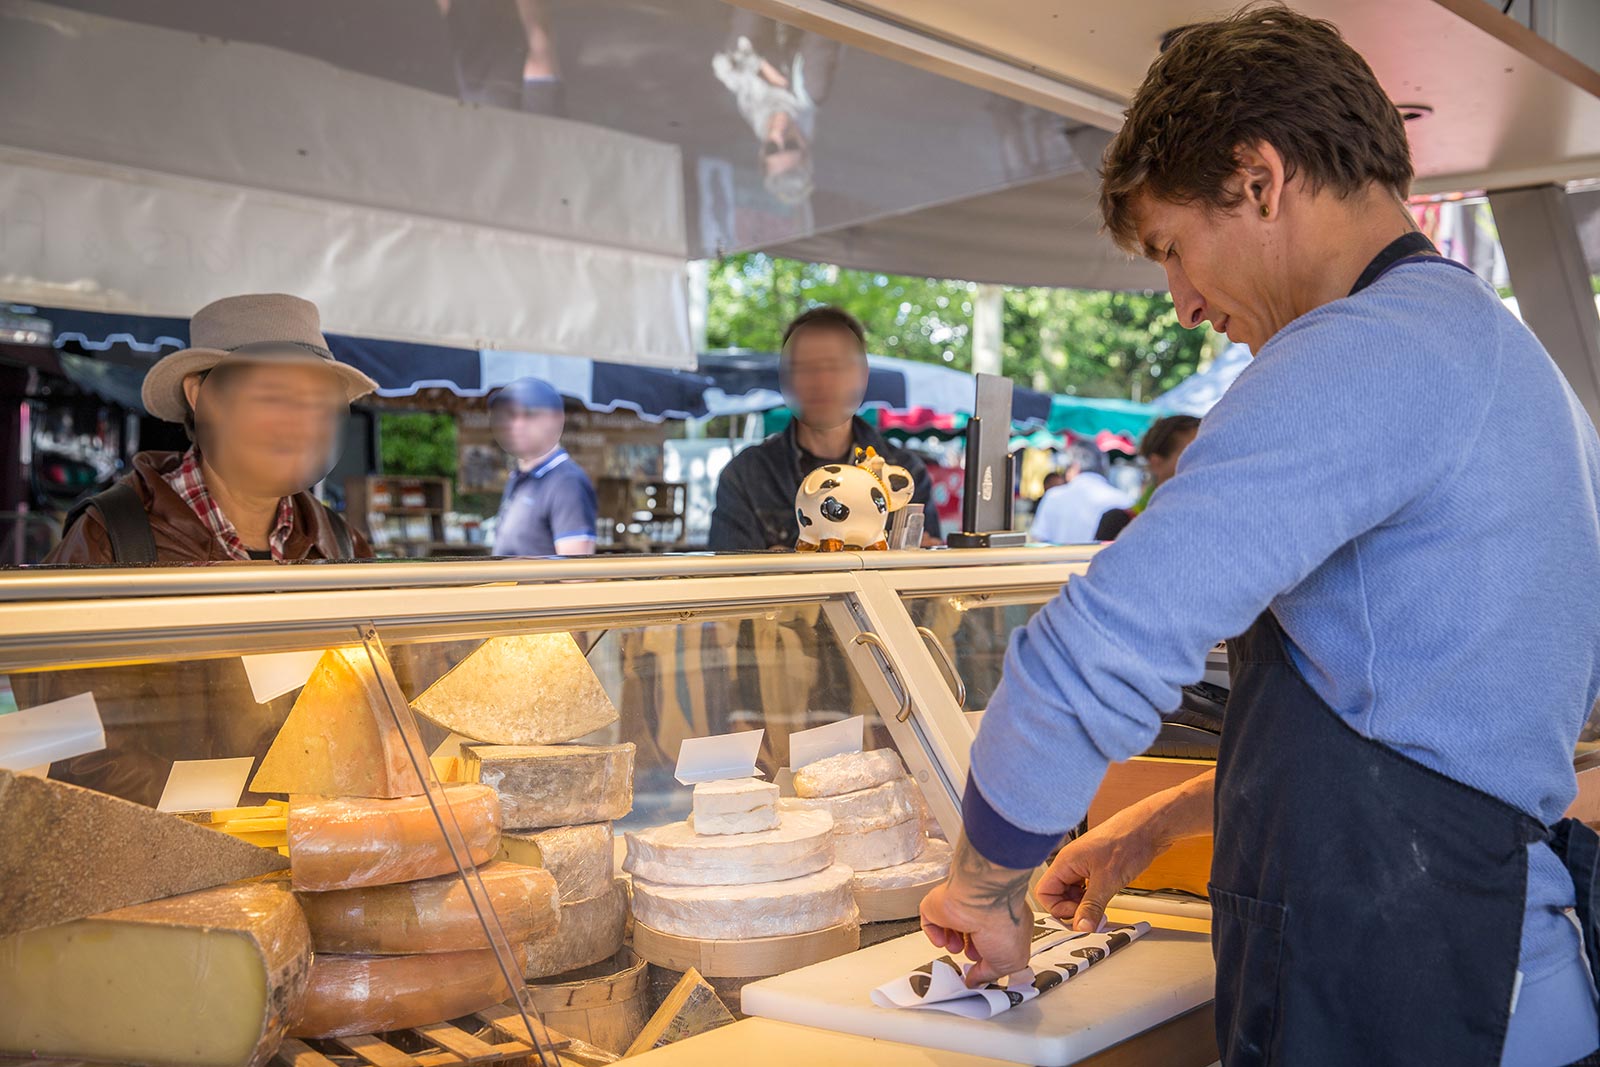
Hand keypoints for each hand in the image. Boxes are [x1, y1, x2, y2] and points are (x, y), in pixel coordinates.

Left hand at [920, 837, 1033, 986]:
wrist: (978, 902)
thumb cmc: (1001, 922)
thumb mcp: (1010, 963)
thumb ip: (991, 975)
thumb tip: (978, 981)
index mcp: (1004, 918)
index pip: (993, 937)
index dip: (986, 955)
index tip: (981, 968)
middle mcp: (982, 909)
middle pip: (970, 933)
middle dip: (968, 950)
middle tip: (969, 955)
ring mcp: (960, 905)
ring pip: (950, 927)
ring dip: (952, 944)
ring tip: (957, 947)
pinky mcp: (939, 904)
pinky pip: (931, 922)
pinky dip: (935, 935)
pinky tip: (944, 940)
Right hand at [1035, 770, 1214, 930]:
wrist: (1150, 828)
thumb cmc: (1128, 841)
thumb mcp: (1107, 880)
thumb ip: (1091, 906)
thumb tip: (1081, 927)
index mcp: (1065, 862)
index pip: (1044, 892)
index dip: (1058, 908)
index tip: (1077, 915)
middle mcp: (1071, 863)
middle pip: (1058, 894)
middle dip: (1073, 908)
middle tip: (1091, 915)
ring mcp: (1084, 865)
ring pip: (1073, 893)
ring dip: (1085, 904)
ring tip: (1100, 907)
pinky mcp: (1097, 868)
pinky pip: (1087, 888)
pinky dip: (1095, 897)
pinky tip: (1106, 898)